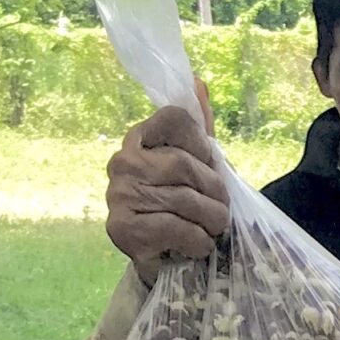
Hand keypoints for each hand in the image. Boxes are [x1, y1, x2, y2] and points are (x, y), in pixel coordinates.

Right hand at [104, 95, 226, 283]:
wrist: (167, 258)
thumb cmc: (186, 206)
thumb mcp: (199, 165)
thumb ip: (200, 127)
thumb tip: (198, 82)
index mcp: (140, 139)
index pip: (177, 118)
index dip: (203, 146)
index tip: (208, 167)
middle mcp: (123, 162)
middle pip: (185, 164)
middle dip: (216, 192)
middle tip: (221, 209)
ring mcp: (118, 195)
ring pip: (184, 198)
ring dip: (213, 220)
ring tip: (212, 229)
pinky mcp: (121, 229)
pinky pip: (175, 227)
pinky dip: (198, 240)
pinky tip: (197, 245)